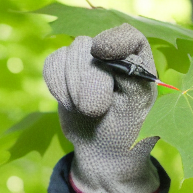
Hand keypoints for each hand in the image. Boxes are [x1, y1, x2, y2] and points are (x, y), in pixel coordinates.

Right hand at [43, 23, 160, 192]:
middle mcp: (114, 57)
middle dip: (88, 80)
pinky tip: (69, 104)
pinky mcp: (66, 71)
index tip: (101, 53)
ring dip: (72, 86)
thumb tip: (101, 49)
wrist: (105, 155)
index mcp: (140, 65)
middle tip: (95, 110)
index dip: (114, 40)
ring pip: (70, 53)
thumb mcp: (137, 111)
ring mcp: (88, 62)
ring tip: (86, 110)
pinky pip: (52, 62)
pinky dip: (57, 85)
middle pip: (91, 47)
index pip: (129, 36)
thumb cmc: (127, 135)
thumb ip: (130, 77)